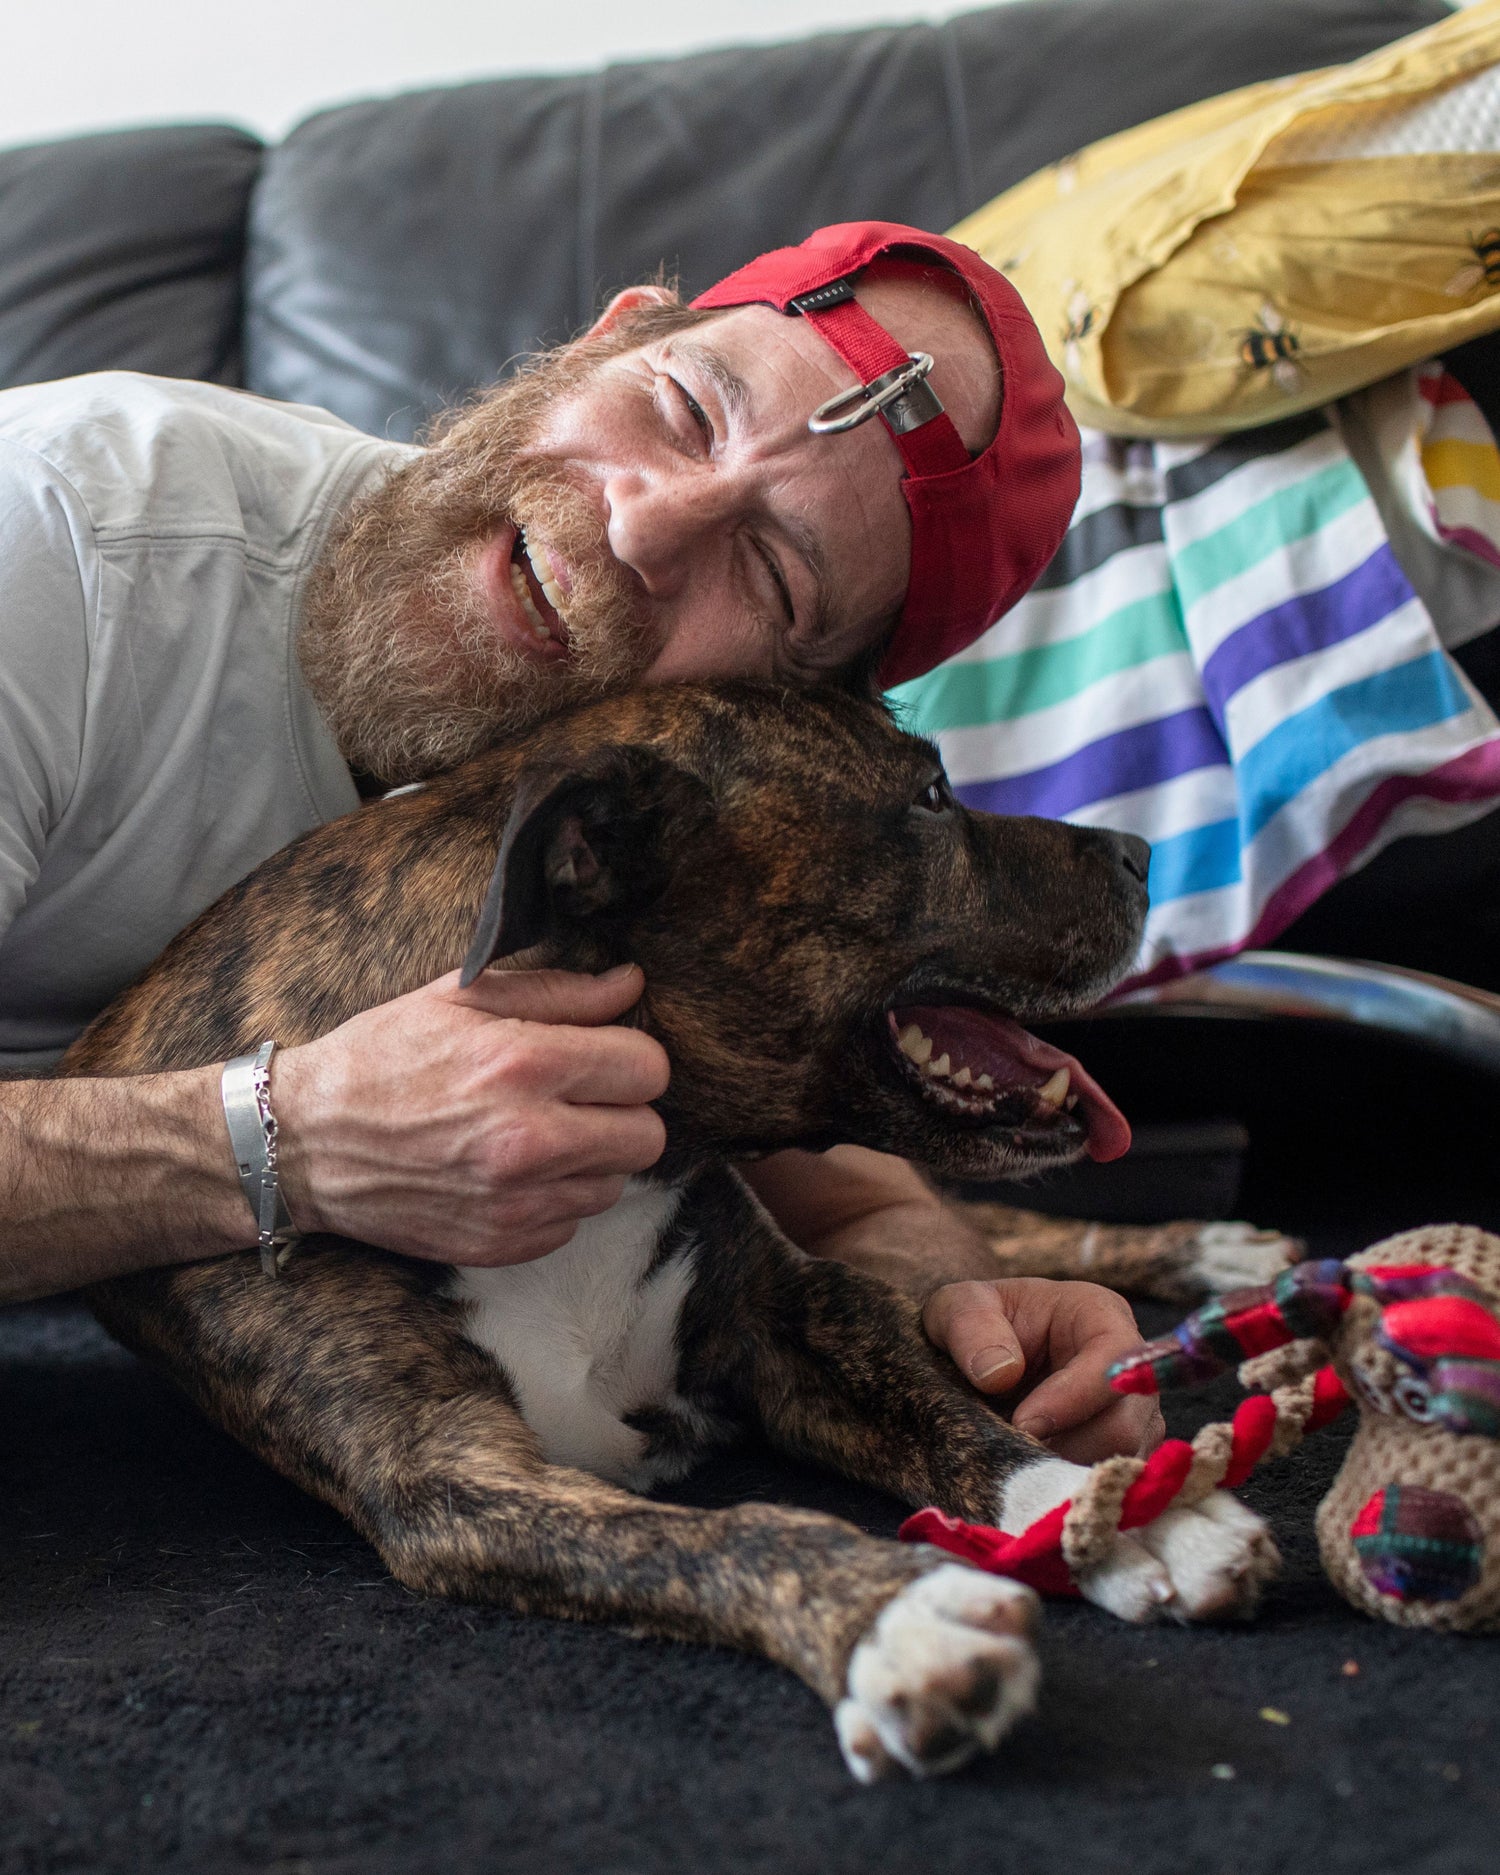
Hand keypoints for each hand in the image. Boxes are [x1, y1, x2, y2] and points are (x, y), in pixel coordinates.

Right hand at [273, 964, 667, 1264]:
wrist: (304, 1142)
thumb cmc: (382, 1057)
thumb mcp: (462, 996)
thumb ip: (559, 991)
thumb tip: (630, 984)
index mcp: (525, 1065)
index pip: (648, 1069)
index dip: (631, 1058)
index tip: (603, 1057)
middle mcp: (530, 1140)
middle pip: (648, 1136)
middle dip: (622, 1112)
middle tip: (579, 1098)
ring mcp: (517, 1202)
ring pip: (615, 1184)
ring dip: (590, 1159)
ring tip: (538, 1134)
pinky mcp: (501, 1245)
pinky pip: (572, 1224)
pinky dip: (553, 1199)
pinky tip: (510, 1172)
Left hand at [922, 1277, 1164, 1462]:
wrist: (978, 1355)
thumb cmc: (975, 1323)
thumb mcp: (957, 1307)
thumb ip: (971, 1327)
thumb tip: (1000, 1374)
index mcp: (1098, 1315)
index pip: (1116, 1358)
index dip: (1075, 1397)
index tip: (1023, 1423)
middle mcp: (1128, 1368)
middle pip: (1127, 1423)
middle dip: (1069, 1448)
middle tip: (1015, 1454)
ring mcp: (1133, 1416)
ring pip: (1122, 1461)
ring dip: (1067, 1473)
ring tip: (1020, 1465)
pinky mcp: (1120, 1455)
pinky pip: (1112, 1485)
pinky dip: (1071, 1491)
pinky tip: (1034, 1482)